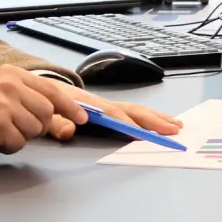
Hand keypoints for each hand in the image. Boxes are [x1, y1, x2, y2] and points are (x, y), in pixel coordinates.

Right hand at [0, 64, 88, 160]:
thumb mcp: (6, 94)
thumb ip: (33, 100)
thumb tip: (68, 116)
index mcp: (13, 74)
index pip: (51, 90)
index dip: (69, 107)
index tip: (82, 118)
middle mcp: (9, 85)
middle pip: (47, 112)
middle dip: (38, 125)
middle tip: (17, 126)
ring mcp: (3, 104)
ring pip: (35, 129)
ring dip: (22, 136)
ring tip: (3, 130)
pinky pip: (19, 143)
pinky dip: (9, 146)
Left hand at [45, 83, 181, 142]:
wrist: (45, 88)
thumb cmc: (49, 102)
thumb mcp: (48, 114)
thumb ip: (57, 124)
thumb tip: (70, 130)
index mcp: (90, 104)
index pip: (113, 114)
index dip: (129, 123)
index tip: (144, 132)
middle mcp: (104, 103)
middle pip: (133, 111)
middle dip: (154, 121)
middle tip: (173, 130)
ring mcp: (109, 106)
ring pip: (137, 110)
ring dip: (157, 118)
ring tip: (176, 125)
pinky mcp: (111, 110)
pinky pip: (134, 113)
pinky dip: (151, 117)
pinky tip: (163, 122)